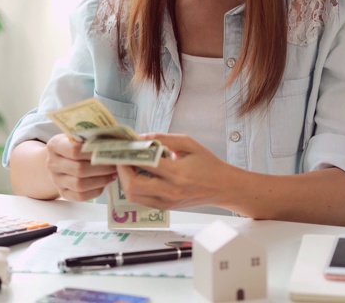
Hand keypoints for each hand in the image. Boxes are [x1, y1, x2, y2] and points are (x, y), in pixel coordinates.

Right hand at [45, 133, 116, 200]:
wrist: (60, 159)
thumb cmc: (75, 144)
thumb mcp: (79, 135)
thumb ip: (92, 136)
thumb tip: (116, 141)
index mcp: (54, 145)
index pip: (75, 150)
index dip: (94, 152)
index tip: (110, 151)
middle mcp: (52, 163)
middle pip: (79, 169)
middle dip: (101, 168)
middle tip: (115, 165)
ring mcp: (56, 180)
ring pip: (79, 184)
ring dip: (100, 180)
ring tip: (113, 175)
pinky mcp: (62, 192)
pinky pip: (80, 196)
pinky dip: (95, 191)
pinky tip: (104, 184)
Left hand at [116, 133, 233, 209]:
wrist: (223, 187)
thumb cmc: (207, 163)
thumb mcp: (188, 143)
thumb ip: (163, 138)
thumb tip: (140, 136)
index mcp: (178, 173)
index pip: (145, 164)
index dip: (130, 154)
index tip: (124, 146)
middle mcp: (170, 191)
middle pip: (132, 185)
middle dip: (122, 170)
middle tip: (122, 158)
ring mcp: (167, 202)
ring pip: (133, 196)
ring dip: (125, 180)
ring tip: (128, 167)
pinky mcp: (165, 208)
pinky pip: (141, 201)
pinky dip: (134, 188)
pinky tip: (137, 176)